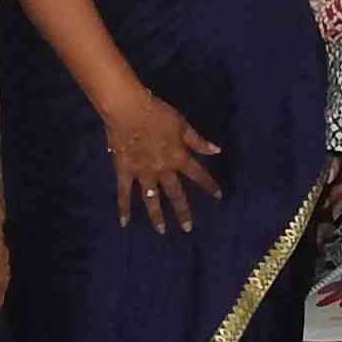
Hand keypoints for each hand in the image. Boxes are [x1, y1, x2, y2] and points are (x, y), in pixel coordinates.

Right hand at [102, 86, 223, 231]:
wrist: (128, 110)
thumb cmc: (157, 114)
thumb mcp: (182, 124)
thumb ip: (198, 141)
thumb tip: (217, 151)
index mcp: (178, 157)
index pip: (198, 174)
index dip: (209, 185)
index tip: (218, 196)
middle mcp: (162, 170)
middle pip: (175, 194)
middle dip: (182, 211)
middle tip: (187, 228)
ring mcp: (142, 173)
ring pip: (151, 199)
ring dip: (157, 215)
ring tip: (161, 230)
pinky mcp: (124, 171)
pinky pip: (124, 193)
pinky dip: (123, 208)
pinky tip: (124, 223)